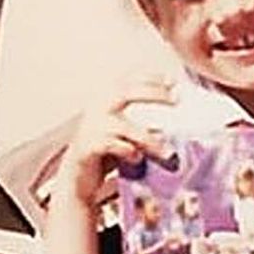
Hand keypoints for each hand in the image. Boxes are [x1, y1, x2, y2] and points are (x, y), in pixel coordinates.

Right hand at [58, 75, 177, 207]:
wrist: (78, 175)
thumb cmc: (105, 152)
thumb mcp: (126, 136)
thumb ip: (143, 128)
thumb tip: (169, 127)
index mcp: (106, 101)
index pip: (129, 81)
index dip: (151, 78)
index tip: (174, 81)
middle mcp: (97, 108)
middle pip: (125, 92)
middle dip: (153, 93)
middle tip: (175, 99)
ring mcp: (91, 127)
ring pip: (124, 126)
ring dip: (148, 138)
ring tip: (167, 152)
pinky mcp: (87, 147)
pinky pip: (110, 144)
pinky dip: (127, 150)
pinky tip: (137, 158)